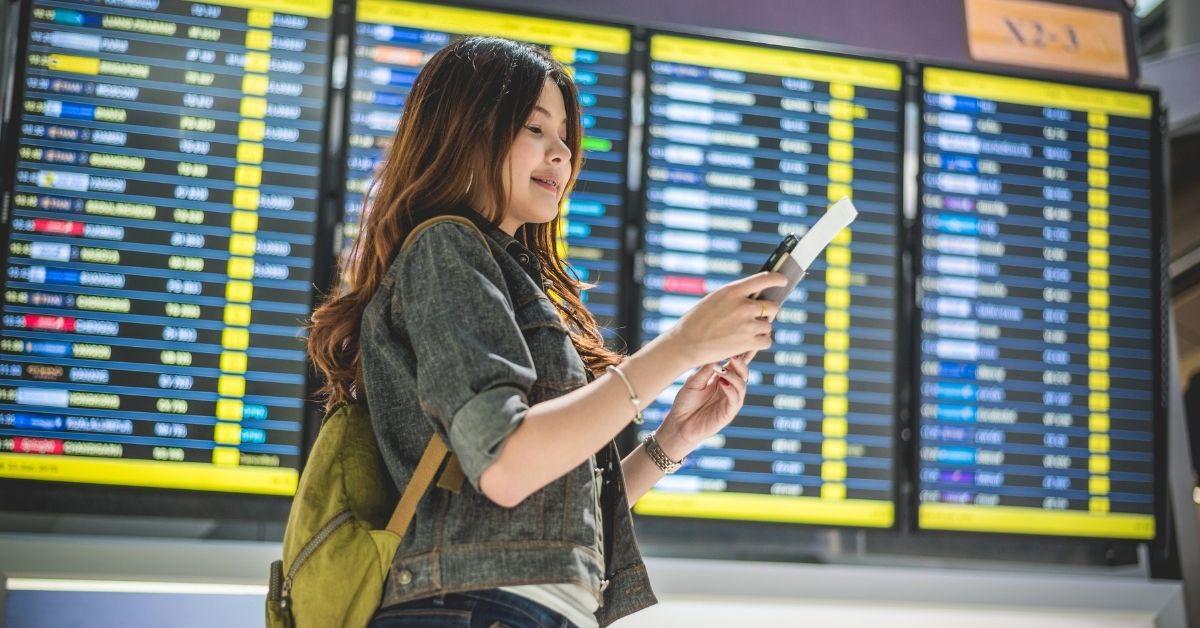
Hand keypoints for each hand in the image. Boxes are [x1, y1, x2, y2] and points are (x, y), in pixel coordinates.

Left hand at [655, 350, 756, 458]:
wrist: (678, 424)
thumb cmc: (685, 402)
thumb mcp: (693, 382)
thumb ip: (706, 370)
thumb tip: (717, 355)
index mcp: (722, 378)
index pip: (735, 364)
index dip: (742, 354)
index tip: (744, 340)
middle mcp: (729, 388)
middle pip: (743, 372)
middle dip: (741, 362)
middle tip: (733, 355)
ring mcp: (730, 400)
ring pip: (742, 385)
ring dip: (735, 375)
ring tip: (724, 369)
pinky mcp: (728, 413)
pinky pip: (735, 399)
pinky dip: (731, 389)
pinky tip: (722, 383)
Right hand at [664, 272, 783, 368]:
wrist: (685, 343)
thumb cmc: (696, 321)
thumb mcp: (714, 300)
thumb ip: (735, 297)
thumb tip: (756, 300)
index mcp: (733, 291)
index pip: (764, 279)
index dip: (777, 279)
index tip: (783, 280)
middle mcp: (743, 305)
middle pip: (773, 306)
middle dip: (770, 312)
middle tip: (760, 317)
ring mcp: (747, 324)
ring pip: (768, 325)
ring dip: (760, 330)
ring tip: (743, 334)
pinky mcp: (749, 342)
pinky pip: (767, 340)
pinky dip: (760, 343)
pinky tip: (747, 343)